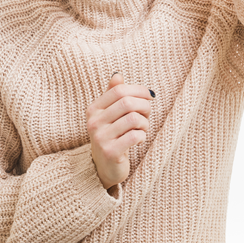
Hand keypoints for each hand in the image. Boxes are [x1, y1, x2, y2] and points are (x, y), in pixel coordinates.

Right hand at [86, 73, 152, 190]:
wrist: (104, 167)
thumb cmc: (112, 136)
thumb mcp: (110, 114)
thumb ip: (113, 95)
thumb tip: (118, 75)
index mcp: (93, 109)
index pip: (119, 90)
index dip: (138, 90)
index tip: (149, 96)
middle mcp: (94, 122)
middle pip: (127, 102)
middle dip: (144, 106)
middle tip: (147, 114)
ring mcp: (101, 138)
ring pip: (134, 119)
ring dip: (144, 123)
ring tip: (142, 129)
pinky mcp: (110, 152)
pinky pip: (135, 136)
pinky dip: (142, 136)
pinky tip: (138, 140)